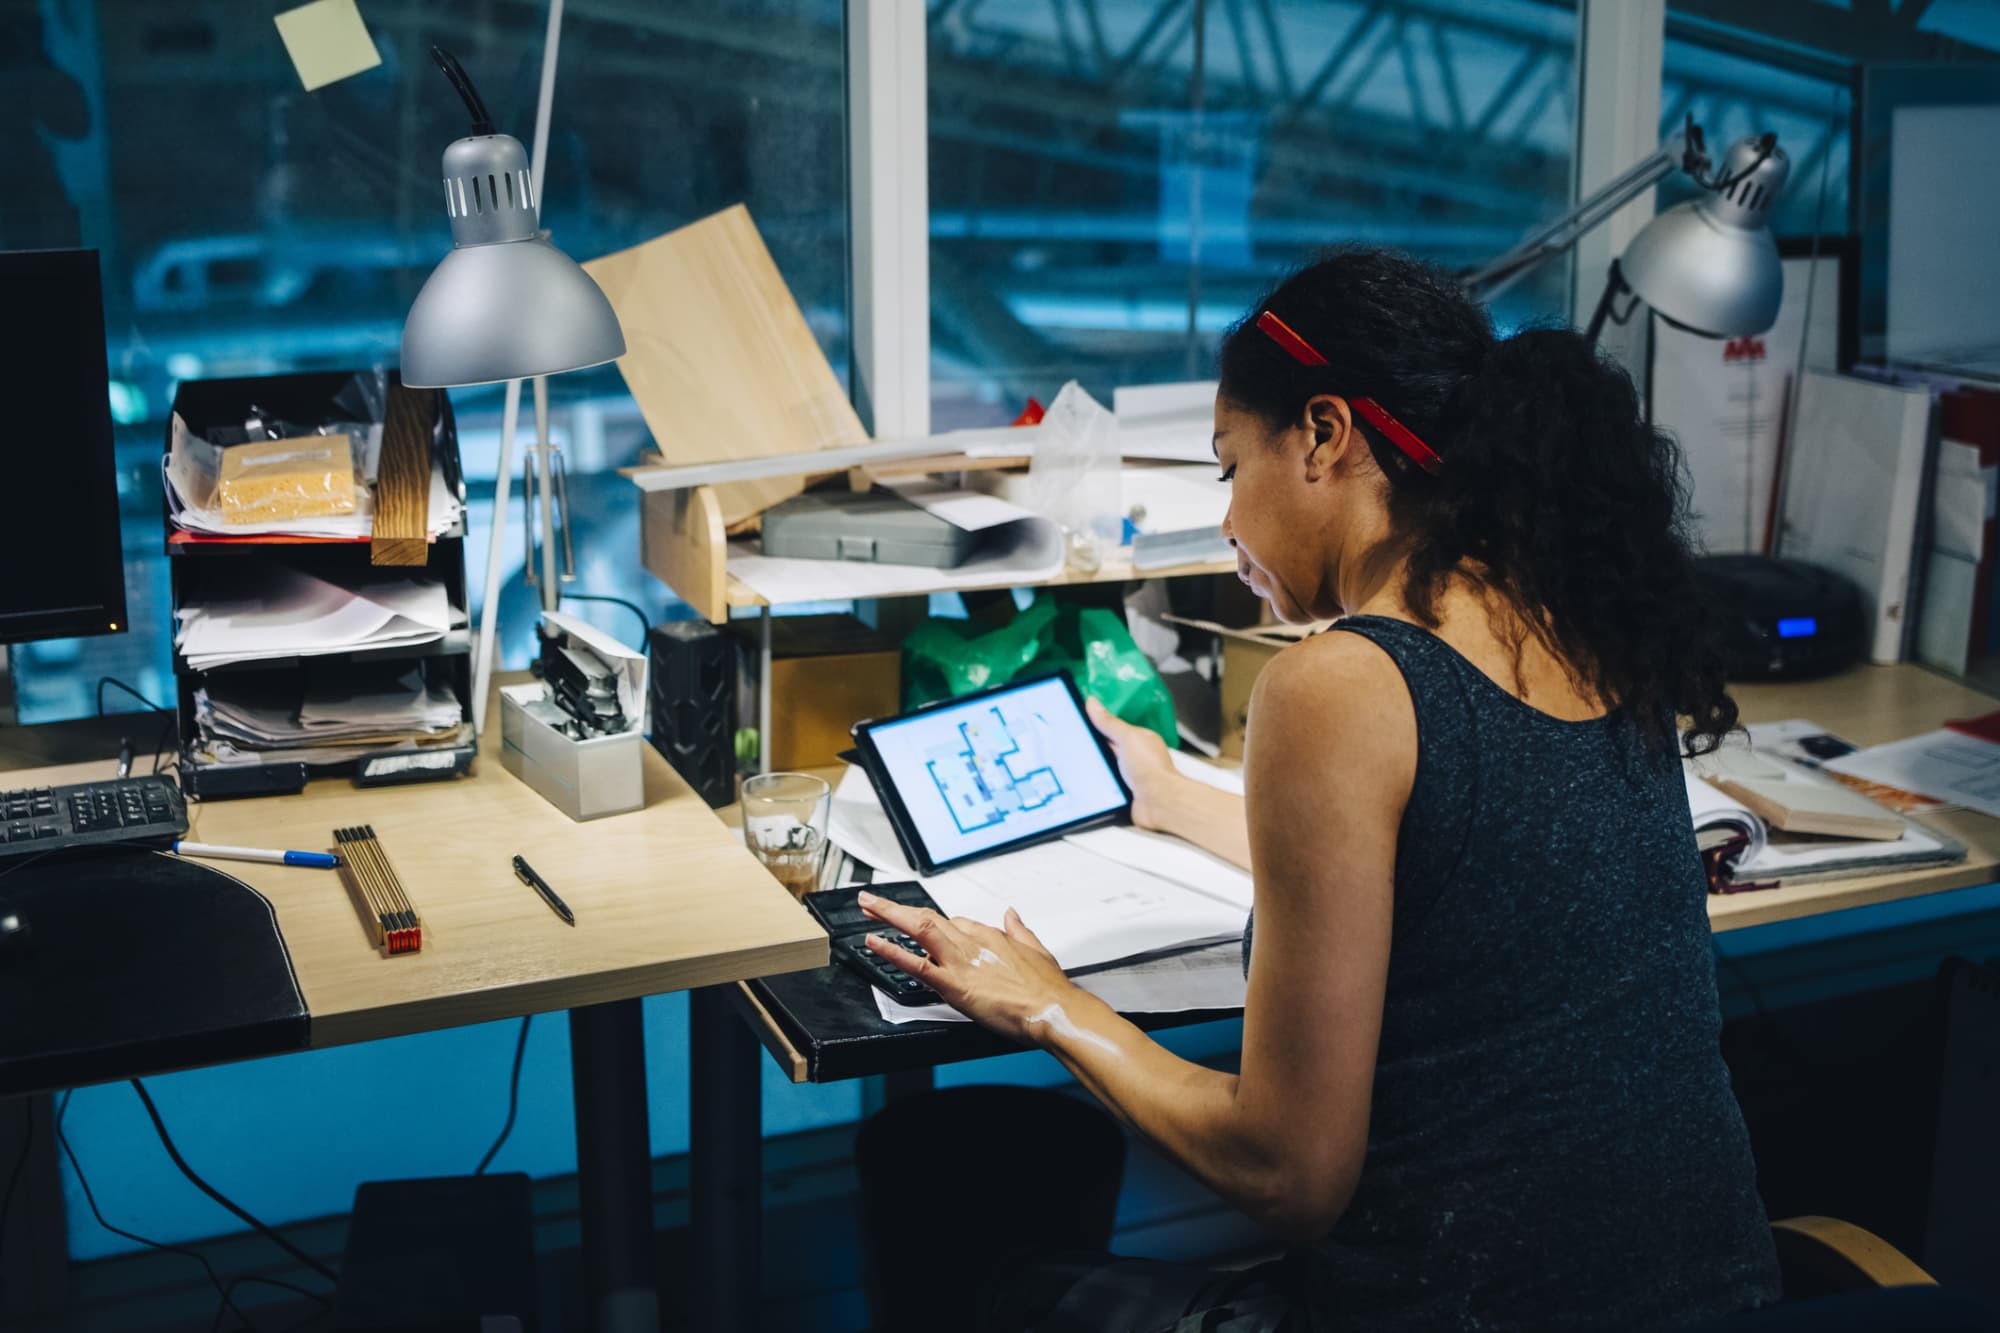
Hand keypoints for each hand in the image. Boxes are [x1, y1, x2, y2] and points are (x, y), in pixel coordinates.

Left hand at [858, 891, 1075, 1046]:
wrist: (1053, 1010)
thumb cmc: (1048, 988)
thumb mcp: (1037, 948)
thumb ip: (1019, 929)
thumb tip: (1012, 913)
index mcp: (991, 935)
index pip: (956, 922)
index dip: (937, 924)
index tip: (925, 928)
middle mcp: (972, 942)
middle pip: (928, 917)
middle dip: (899, 908)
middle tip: (874, 901)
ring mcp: (960, 962)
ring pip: (918, 929)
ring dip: (889, 915)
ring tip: (867, 907)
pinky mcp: (953, 985)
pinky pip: (916, 964)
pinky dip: (892, 952)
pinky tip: (874, 942)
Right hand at [1086, 696, 1183, 831]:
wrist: (1159, 802)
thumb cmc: (1152, 769)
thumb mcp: (1127, 738)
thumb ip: (1109, 722)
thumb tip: (1093, 703)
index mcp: (1137, 740)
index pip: (1110, 730)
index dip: (1093, 726)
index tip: (1075, 723)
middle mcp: (1133, 758)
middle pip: (1104, 750)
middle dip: (1090, 749)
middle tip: (1071, 746)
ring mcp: (1127, 777)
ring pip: (1101, 770)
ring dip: (1092, 769)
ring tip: (1074, 765)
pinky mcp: (1121, 794)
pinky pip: (1102, 787)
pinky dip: (1094, 786)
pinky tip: (1084, 784)